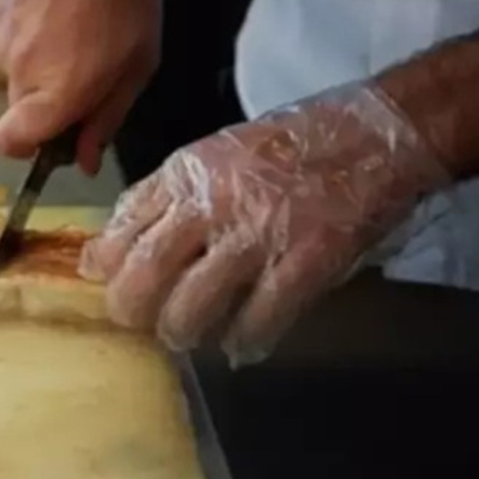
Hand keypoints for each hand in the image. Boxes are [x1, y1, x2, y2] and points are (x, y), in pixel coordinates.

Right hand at [0, 0, 158, 175]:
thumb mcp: (138, 66)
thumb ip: (106, 118)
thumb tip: (84, 162)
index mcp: (57, 91)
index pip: (11, 143)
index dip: (29, 149)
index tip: (57, 136)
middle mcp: (20, 72)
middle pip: (21, 113)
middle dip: (48, 106)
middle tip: (87, 72)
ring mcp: (0, 42)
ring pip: (17, 79)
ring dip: (42, 70)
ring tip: (76, 31)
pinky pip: (10, 49)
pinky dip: (30, 42)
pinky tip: (56, 12)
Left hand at [80, 85, 448, 365]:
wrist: (376, 133)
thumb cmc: (294, 144)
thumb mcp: (215, 153)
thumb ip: (167, 194)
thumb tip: (114, 243)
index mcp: (187, 172)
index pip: (122, 226)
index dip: (104, 265)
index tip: (101, 282)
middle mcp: (212, 203)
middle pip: (143, 275)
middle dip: (131, 310)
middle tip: (140, 323)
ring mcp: (258, 233)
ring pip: (191, 307)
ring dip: (183, 332)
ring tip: (186, 336)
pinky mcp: (304, 261)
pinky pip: (258, 319)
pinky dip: (245, 341)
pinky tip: (242, 345)